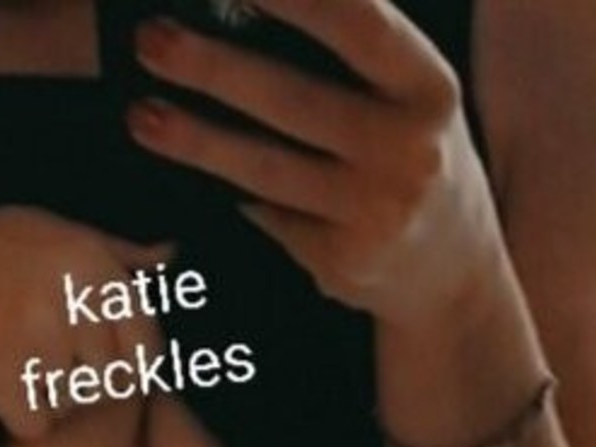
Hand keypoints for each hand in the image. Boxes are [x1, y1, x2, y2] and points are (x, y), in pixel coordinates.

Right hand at [0, 208, 172, 440]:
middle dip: (79, 379)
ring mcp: (39, 338)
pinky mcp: (10, 381)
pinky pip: (39, 424)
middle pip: (112, 379)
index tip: (94, 360)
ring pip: (75, 404)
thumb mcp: (41, 232)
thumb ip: (112, 250)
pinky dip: (15, 417)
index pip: (146, 338)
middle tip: (31, 352)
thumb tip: (172, 258)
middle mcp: (70, 294)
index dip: (126, 362)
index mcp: (87, 256)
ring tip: (4, 357)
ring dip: (46, 398)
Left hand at [127, 0, 502, 327]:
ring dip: (196, 140)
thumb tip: (245, 5)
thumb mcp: (410, 89)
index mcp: (429, 87)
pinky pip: (267, 215)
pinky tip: (182, 169)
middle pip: (294, 100)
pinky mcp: (341, 261)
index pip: (360, 25)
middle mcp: (409, 150)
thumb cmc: (410, 148)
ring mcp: (373, 212)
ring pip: (267, 168)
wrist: (452, 271)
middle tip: (151, 39)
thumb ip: (355, 45)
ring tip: (143, 114)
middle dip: (214, 68)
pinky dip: (223, 189)